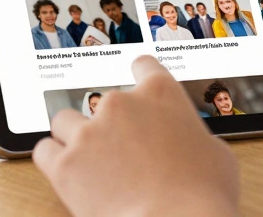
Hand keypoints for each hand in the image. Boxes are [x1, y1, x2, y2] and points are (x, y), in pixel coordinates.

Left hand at [35, 56, 239, 216]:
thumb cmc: (203, 196)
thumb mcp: (218, 156)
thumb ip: (195, 137)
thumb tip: (190, 144)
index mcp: (161, 94)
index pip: (144, 66)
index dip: (141, 77)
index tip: (138, 85)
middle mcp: (121, 104)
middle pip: (103, 101)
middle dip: (111, 125)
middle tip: (124, 152)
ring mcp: (89, 132)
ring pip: (66, 121)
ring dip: (77, 137)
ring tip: (90, 162)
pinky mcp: (65, 164)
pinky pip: (45, 150)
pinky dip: (54, 159)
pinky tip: (66, 171)